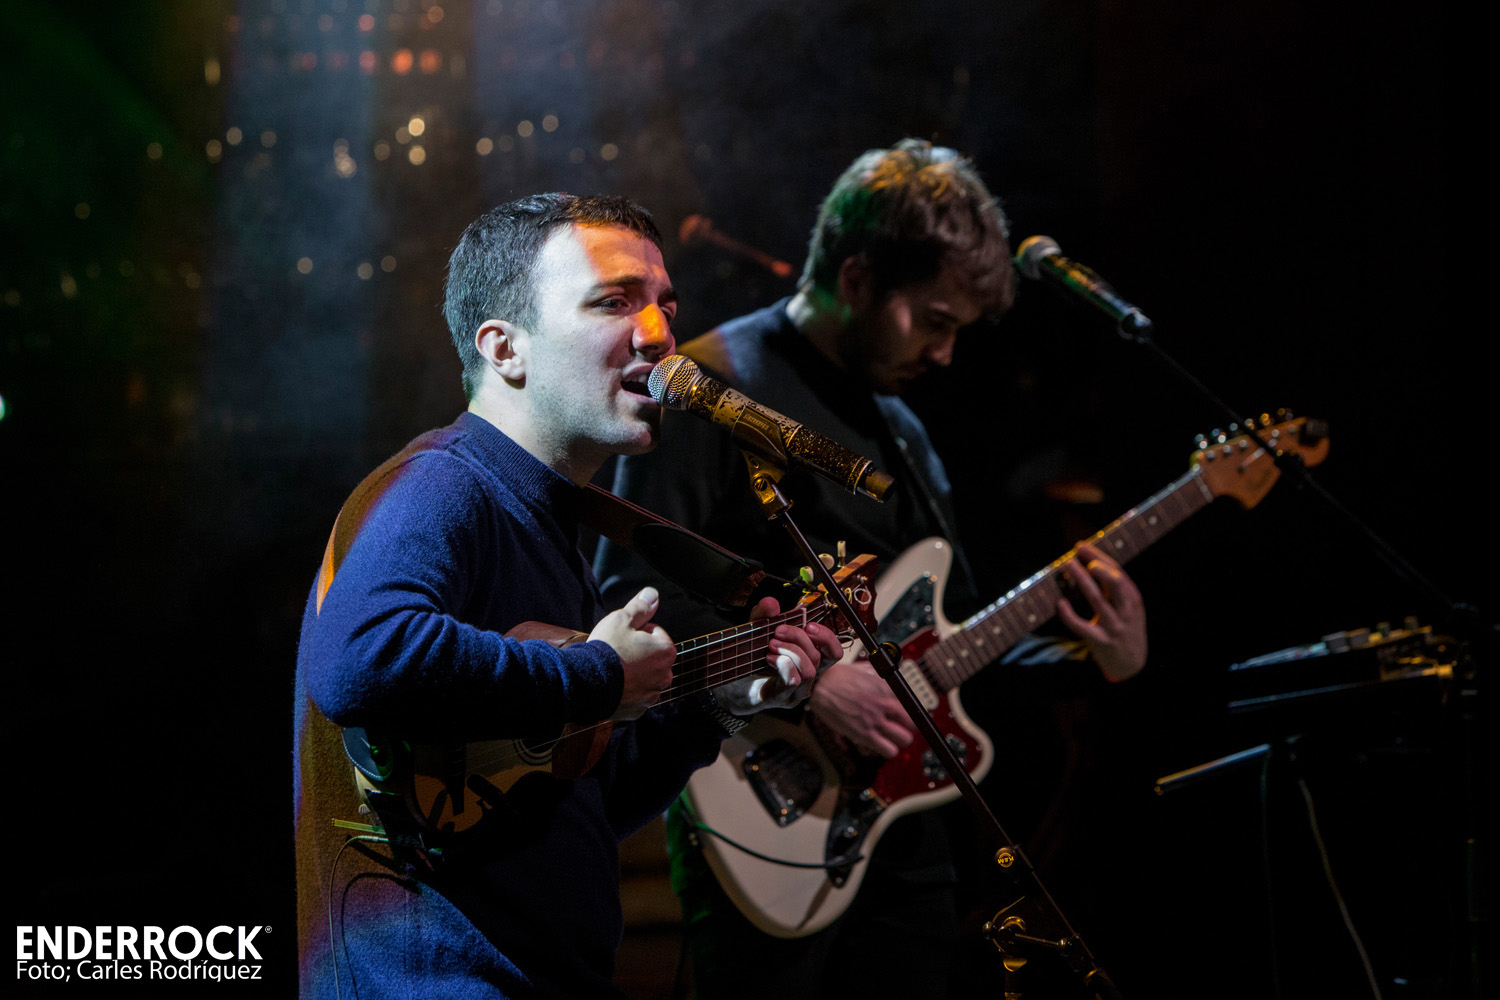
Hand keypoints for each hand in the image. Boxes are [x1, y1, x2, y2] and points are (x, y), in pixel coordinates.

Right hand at [592, 587, 676, 720]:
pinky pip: (635, 695)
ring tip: (614, 668)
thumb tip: (653, 594)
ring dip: (634, 672)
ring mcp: (652, 694)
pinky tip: (613, 684)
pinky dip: (627, 690)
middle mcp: (665, 675)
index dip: (637, 630)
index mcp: (665, 651)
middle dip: (639, 652)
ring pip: (645, 677)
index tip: (623, 636)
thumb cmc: (607, 650)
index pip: (656, 632)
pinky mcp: (639, 709)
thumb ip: (640, 606)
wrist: (587, 683)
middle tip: (617, 652)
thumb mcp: (621, 619)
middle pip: (652, 656)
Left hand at [711, 597, 843, 713]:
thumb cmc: (749, 659)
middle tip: (777, 631)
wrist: (730, 684)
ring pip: (809, 670)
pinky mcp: (782, 698)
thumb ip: (764, 615)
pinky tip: (769, 659)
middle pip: (819, 657)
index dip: (826, 637)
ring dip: (790, 651)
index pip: (833, 653)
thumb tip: (771, 602)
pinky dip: (782, 664)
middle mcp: (807, 679)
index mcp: (808, 661)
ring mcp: (796, 692)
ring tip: (771, 645)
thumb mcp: (756, 630)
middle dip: (798, 637)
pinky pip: (793, 680)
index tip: (808, 625)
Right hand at [808, 659, 915, 757]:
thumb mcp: (868, 670)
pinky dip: (887, 749)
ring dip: (899, 740)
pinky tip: (881, 744)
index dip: (912, 713)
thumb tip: (895, 683)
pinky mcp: (865, 735)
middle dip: (908, 728)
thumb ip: (884, 679)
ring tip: (892, 738)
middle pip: (913, 725)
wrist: (821, 686)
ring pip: (904, 740)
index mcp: (888, 689)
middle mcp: (885, 705)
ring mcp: (876, 721)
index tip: (909, 717)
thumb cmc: (841, 677)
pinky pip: (888, 750)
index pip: (913, 706)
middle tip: (901, 728)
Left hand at [1056, 542, 1147, 681]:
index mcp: (1133, 600)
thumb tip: (1090, 562)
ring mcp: (1114, 626)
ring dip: (1081, 580)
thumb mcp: (1127, 608)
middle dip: (1097, 565)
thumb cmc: (1125, 628)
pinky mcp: (1100, 641)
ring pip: (1097, 599)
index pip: (1118, 573)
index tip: (1082, 546)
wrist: (1132, 664)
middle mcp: (1126, 612)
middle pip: (1115, 582)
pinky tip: (1060, 603)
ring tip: (1068, 565)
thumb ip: (1113, 588)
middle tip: (1077, 555)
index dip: (1100, 557)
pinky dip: (1069, 614)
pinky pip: (1082, 626)